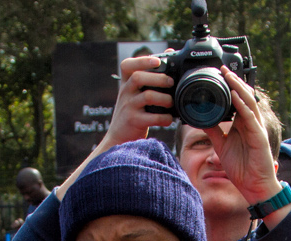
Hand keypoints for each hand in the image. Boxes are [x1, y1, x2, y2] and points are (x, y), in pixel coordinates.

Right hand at [58, 54, 175, 198]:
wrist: (119, 138)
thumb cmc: (132, 112)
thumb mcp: (136, 92)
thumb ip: (151, 75)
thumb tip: (169, 52)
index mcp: (126, 83)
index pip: (127, 65)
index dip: (142, 60)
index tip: (157, 61)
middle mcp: (125, 93)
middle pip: (139, 77)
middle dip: (159, 78)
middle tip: (171, 82)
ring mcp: (128, 107)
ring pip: (147, 96)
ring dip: (164, 98)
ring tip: (171, 103)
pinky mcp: (133, 122)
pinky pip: (151, 117)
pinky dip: (164, 118)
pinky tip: (168, 119)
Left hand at [205, 68, 282, 211]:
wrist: (254, 186)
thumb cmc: (241, 167)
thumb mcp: (221, 146)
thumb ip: (213, 131)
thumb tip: (200, 120)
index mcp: (242, 124)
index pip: (237, 100)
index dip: (229, 87)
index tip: (218, 75)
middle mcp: (250, 123)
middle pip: (244, 96)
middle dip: (234, 81)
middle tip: (223, 68)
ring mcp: (256, 128)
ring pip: (248, 103)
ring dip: (238, 88)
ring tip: (229, 76)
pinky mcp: (259, 136)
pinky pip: (250, 117)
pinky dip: (242, 106)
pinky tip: (235, 96)